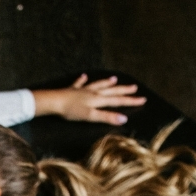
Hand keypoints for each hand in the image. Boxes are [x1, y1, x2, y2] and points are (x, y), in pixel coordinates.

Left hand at [32, 74, 146, 124]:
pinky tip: (84, 76)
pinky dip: (82, 80)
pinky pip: (79, 83)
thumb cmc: (71, 110)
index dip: (131, 101)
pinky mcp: (71, 90)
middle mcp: (92, 93)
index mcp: (98, 100)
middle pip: (111, 91)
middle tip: (134, 87)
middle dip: (123, 90)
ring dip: (106, 82)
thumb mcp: (90, 116)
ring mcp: (82, 90)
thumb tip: (124, 118)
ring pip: (97, 85)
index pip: (118, 101)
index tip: (143, 99)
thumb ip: (106, 117)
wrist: (53, 101)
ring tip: (114, 79)